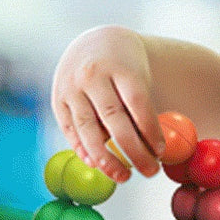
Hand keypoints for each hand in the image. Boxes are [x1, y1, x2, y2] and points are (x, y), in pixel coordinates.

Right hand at [51, 26, 164, 180]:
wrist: (95, 43)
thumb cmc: (126, 68)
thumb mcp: (140, 78)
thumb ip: (144, 110)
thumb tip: (154, 151)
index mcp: (120, 66)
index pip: (138, 102)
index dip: (150, 130)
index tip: (161, 152)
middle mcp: (93, 75)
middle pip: (114, 118)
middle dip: (133, 150)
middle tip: (150, 171)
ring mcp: (72, 86)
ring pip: (88, 128)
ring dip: (106, 158)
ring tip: (123, 176)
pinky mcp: (58, 98)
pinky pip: (70, 129)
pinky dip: (83, 150)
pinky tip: (97, 164)